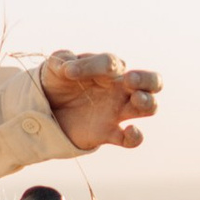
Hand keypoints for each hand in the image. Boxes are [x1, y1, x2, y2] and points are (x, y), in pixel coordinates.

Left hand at [39, 50, 160, 153]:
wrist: (47, 109)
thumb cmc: (57, 82)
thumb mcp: (55, 66)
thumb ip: (63, 60)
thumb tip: (69, 68)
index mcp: (109, 70)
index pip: (112, 63)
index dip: (93, 66)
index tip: (69, 72)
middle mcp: (120, 89)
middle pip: (152, 82)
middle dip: (146, 78)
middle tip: (130, 79)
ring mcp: (117, 112)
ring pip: (149, 107)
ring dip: (148, 102)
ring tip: (136, 99)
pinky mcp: (109, 133)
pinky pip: (130, 140)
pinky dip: (135, 137)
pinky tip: (130, 131)